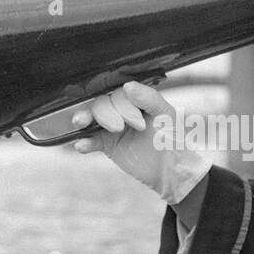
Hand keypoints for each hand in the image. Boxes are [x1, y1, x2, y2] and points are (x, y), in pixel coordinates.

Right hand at [72, 81, 210, 204]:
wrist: (172, 168)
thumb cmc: (173, 137)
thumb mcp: (165, 114)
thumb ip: (148, 98)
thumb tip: (127, 86)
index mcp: (135, 98)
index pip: (120, 93)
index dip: (123, 106)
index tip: (138, 124)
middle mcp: (121, 109)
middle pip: (102, 103)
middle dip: (107, 115)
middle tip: (120, 128)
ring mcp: (112, 126)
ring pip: (92, 118)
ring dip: (85, 118)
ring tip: (81, 123)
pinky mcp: (107, 144)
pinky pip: (91, 141)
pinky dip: (85, 142)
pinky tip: (81, 145)